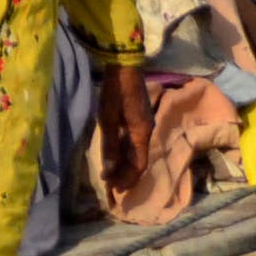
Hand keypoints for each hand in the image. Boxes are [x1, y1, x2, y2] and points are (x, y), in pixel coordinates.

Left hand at [93, 73, 149, 197]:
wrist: (124, 67)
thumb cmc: (115, 92)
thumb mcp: (108, 120)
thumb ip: (110, 146)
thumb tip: (109, 172)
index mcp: (141, 134)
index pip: (139, 165)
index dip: (127, 179)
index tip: (114, 188)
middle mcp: (147, 131)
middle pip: (140, 160)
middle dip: (126, 174)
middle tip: (112, 185)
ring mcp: (146, 123)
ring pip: (138, 151)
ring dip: (126, 164)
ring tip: (112, 173)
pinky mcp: (141, 117)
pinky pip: (136, 141)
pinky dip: (127, 152)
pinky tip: (117, 154)